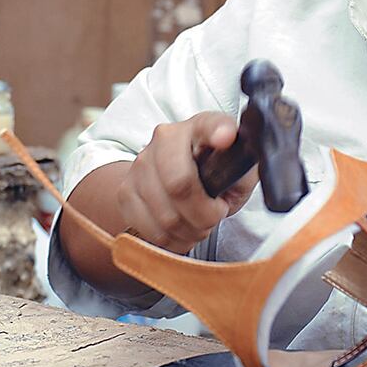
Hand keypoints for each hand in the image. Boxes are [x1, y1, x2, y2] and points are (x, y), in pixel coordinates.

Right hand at [117, 112, 258, 252]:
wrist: (171, 179)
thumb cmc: (212, 174)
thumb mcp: (237, 171)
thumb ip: (241, 170)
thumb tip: (237, 166)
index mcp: (200, 127)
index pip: (208, 126)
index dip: (217, 131)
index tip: (226, 138)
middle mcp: (164, 139)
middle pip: (180, 185)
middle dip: (204, 215)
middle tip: (214, 215)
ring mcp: (140, 165)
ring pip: (166, 216)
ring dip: (190, 231)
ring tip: (197, 223)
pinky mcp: (125, 192)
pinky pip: (152, 230)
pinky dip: (172, 240)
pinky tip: (181, 229)